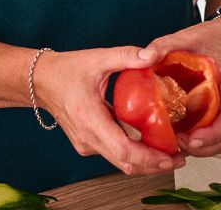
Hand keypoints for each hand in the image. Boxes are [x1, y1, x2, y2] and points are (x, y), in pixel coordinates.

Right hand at [36, 46, 185, 174]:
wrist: (40, 80)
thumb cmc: (65, 70)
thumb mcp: (97, 58)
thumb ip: (126, 56)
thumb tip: (153, 55)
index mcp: (89, 118)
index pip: (123, 150)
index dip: (149, 158)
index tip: (170, 157)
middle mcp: (87, 137)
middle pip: (126, 164)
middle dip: (155, 165)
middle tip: (180, 157)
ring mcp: (86, 144)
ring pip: (121, 163)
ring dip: (145, 161)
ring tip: (170, 152)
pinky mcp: (87, 144)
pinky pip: (114, 154)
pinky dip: (133, 154)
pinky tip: (149, 144)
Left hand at [140, 21, 220, 157]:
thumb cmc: (211, 39)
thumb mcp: (187, 37)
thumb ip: (165, 45)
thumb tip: (146, 55)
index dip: (212, 135)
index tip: (192, 140)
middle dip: (202, 147)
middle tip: (176, 144)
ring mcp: (220, 108)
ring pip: (218, 139)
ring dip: (199, 147)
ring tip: (174, 143)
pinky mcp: (211, 110)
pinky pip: (209, 130)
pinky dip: (196, 138)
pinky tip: (175, 133)